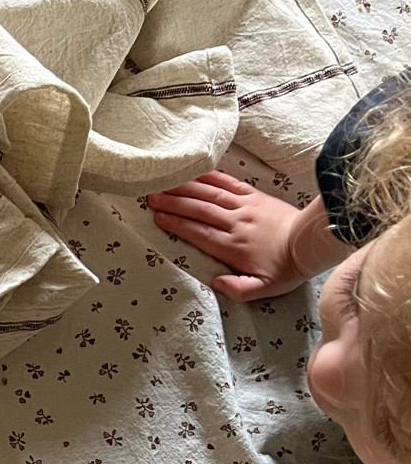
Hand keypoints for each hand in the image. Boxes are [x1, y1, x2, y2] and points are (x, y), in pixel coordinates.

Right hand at [145, 174, 330, 299]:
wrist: (312, 242)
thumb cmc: (285, 268)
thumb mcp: (264, 289)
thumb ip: (237, 289)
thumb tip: (214, 282)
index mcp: (233, 247)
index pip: (199, 232)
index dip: (176, 224)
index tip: (158, 217)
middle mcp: (235, 223)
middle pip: (199, 210)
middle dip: (173, 203)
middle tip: (151, 197)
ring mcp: (245, 206)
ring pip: (210, 194)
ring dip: (185, 188)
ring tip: (164, 184)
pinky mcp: (255, 196)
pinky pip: (229, 183)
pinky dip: (210, 177)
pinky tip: (195, 173)